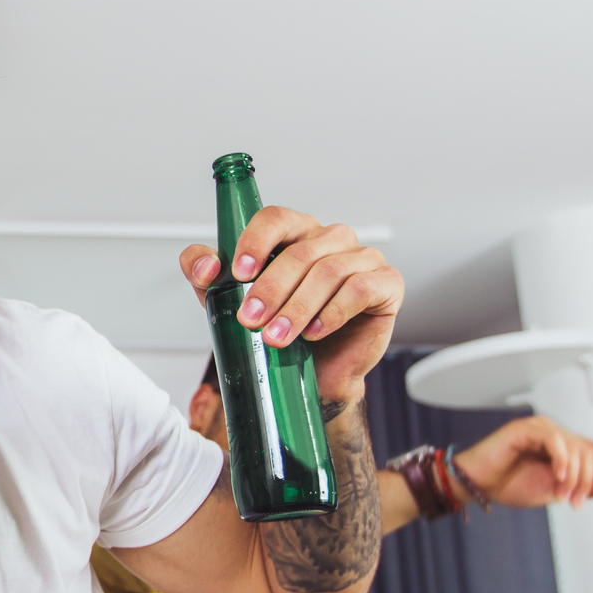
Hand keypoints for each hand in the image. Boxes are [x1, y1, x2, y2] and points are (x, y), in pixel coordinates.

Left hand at [181, 206, 403, 406]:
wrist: (314, 374)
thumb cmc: (277, 328)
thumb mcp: (229, 301)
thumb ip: (206, 274)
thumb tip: (205, 266)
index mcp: (295, 233)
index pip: (276, 218)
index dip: (256, 242)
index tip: (238, 273)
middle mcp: (330, 239)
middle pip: (300, 251)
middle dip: (271, 289)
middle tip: (250, 320)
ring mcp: (363, 258)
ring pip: (329, 271)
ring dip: (298, 307)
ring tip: (277, 336)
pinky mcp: (387, 284)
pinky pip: (361, 289)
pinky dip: (333, 312)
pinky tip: (315, 332)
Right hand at [454, 415, 592, 509]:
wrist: (477, 486)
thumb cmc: (508, 485)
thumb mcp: (555, 490)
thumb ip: (585, 486)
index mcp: (561, 446)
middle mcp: (552, 434)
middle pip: (589, 450)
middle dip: (588, 480)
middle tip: (574, 501)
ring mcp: (539, 429)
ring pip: (575, 446)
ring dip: (574, 475)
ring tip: (562, 493)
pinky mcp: (524, 429)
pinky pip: (555, 440)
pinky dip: (562, 460)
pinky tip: (557, 476)